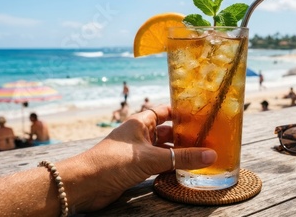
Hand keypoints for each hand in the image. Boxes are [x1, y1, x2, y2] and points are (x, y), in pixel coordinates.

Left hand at [64, 105, 216, 211]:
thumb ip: (181, 158)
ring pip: (163, 150)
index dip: (181, 113)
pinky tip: (183, 171)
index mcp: (140, 122)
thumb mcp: (151, 158)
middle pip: (167, 132)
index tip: (200, 116)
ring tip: (200, 156)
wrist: (85, 184)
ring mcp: (136, 152)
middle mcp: (139, 135)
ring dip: (177, 154)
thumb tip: (210, 155)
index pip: (164, 111)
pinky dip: (169, 167)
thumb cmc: (113, 162)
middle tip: (206, 139)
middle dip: (184, 136)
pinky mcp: (134, 169)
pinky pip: (157, 165)